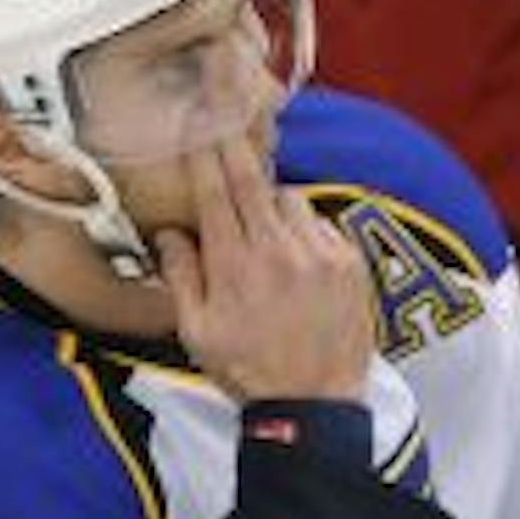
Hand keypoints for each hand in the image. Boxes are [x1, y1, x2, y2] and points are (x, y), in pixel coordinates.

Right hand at [154, 136, 375, 400]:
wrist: (313, 405)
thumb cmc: (248, 371)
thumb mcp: (195, 333)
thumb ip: (180, 276)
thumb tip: (169, 234)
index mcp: (234, 266)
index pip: (215, 192)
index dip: (204, 152)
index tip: (196, 123)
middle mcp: (278, 251)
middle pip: (252, 179)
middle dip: (235, 144)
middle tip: (225, 112)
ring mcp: (319, 254)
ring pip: (289, 199)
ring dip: (272, 201)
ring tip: (265, 232)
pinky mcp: (350, 262)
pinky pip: (321, 224)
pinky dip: (305, 230)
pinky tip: (297, 258)